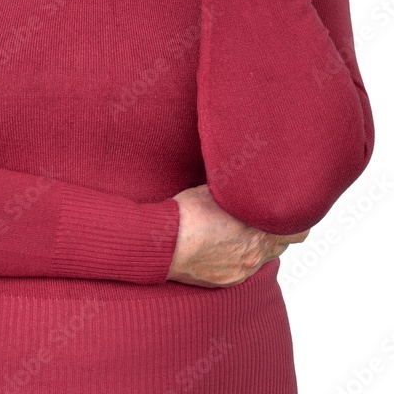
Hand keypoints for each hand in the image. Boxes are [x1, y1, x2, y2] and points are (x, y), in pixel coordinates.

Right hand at [165, 184, 309, 286]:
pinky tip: (225, 243)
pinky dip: (241, 255)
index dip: (297, 219)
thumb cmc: (187, 213)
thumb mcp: (217, 190)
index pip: (299, 231)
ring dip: (260, 243)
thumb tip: (249, 180)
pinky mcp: (228, 281)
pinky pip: (245, 267)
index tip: (290, 208)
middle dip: (279, 229)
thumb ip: (240, 191)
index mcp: (258, 231)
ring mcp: (242, 270)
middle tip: (268, 214)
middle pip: (284, 244)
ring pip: (264, 256)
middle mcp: (255, 255)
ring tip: (242, 228)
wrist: (163, 244)